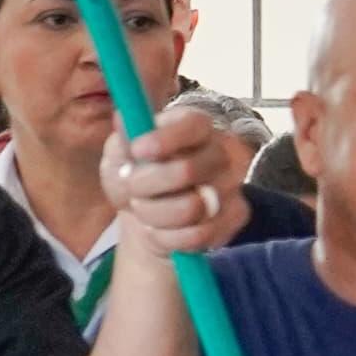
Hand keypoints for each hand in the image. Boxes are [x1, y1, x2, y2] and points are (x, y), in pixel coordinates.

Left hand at [98, 105, 247, 257]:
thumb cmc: (134, 175)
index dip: (164, 139)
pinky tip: (162, 229)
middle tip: (133, 188)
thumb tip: (124, 119)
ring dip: (154, 214)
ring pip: (191, 209)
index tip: (137, 150)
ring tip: (145, 210)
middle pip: (188, 171)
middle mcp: (222, 151)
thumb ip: (124, 136)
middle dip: (147, 185)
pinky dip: (169, 237)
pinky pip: (200, 234)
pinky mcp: (236, 216)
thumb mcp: (119, 152)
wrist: (143, 215)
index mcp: (195, 126)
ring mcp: (233, 184)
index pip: (193, 125)